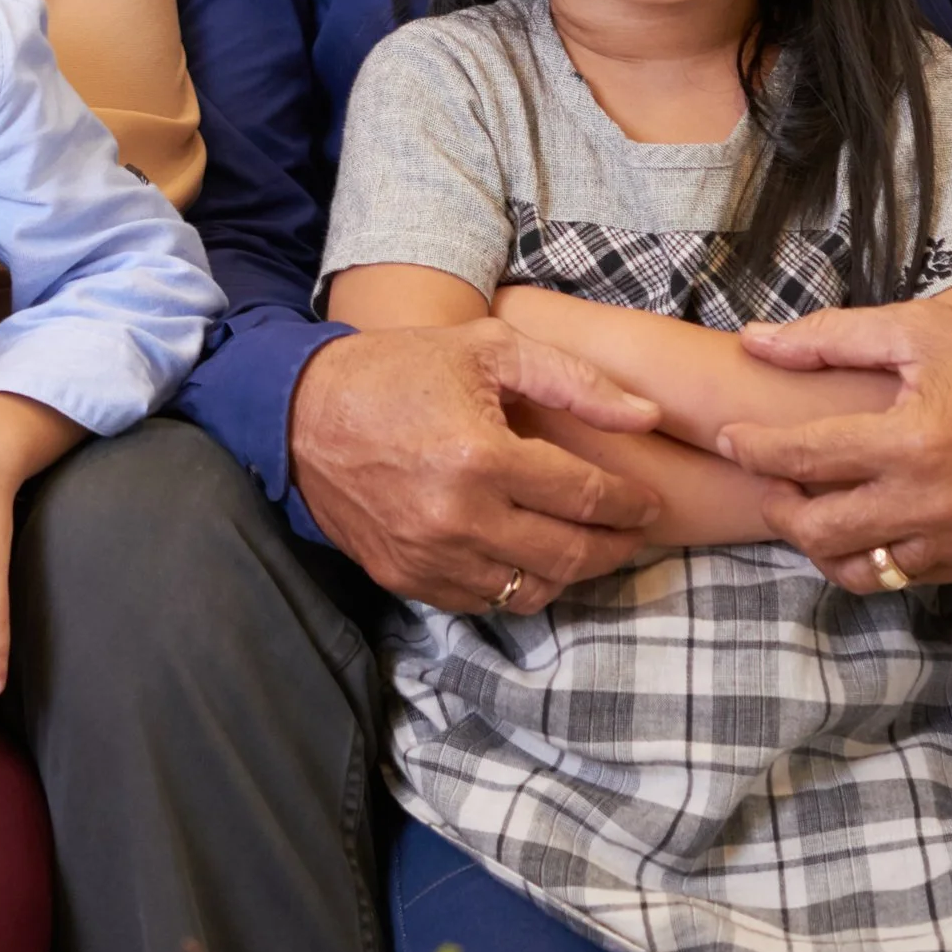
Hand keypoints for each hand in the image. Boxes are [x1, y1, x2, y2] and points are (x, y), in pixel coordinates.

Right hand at [290, 323, 663, 612]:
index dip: (630, 504)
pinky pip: (482, 603)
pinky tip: (529, 558)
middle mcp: (459, 517)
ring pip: (530, 591)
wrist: (303, 412)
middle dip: (615, 547)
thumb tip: (644, 415)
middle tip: (634, 532)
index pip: (585, 497)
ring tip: (587, 547)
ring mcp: (429, 556)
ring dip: (570, 573)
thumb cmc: (400, 370)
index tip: (649, 503)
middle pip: (569, 555)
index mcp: (482, 456)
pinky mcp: (405, 578)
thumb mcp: (489, 349)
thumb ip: (573, 381)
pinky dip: (515, 586)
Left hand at [717, 281, 951, 586]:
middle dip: (779, 508)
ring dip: (822, 544)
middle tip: (769, 481)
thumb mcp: (918, 330)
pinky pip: (909, 577)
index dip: (752, 449)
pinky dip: (875, 556)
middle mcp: (932, 503)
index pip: (802, 457)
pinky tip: (866, 520)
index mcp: (911, 440)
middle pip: (820, 531)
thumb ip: (830, 338)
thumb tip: (756, 342)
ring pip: (861, 571)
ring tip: (810, 508)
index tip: (730, 438)